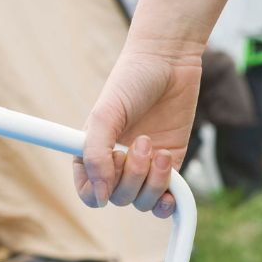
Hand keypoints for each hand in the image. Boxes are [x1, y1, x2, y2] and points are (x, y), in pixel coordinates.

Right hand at [73, 40, 202, 217]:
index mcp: (93, 152)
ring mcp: (145, 166)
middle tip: (142, 141)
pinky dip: (170, 198)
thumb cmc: (131, 81)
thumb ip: (96, 154)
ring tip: (158, 151)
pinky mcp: (170, 164)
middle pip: (118, 198)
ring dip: (153, 182)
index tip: (108, 184)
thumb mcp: (106, 115)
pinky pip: (168, 197)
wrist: (170, 61)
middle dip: (132, 176)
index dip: (97, 194)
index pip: (88, 191)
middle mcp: (117, 163)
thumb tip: (101, 193)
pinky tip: (173, 189)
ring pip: (143, 201)